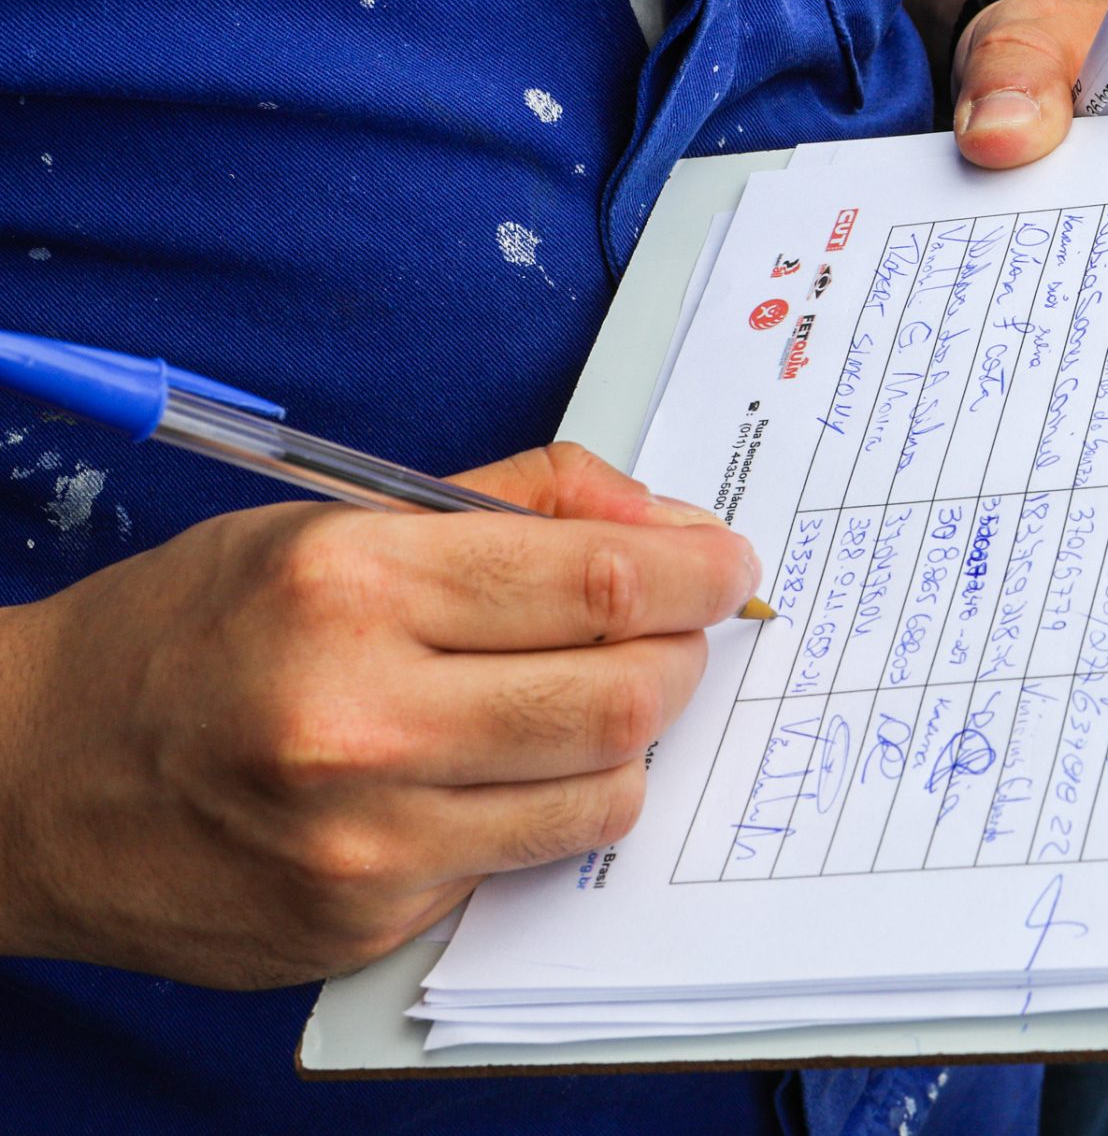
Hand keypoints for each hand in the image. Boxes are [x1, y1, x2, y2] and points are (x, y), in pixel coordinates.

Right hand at [0, 443, 758, 988]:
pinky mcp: (368, 918)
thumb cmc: (188, 632)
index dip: (695, 572)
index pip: (599, 583)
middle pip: (626, 695)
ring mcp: (366, 837)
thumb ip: (513, 504)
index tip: (724, 564)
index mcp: (350, 587)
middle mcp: (359, 717)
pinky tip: (506, 768)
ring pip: (603, 789)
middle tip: (678, 630)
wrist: (28, 782)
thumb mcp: (332, 520)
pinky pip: (528, 858)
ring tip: (591, 696)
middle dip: (682, 654)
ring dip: (632, 737)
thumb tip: (660, 521)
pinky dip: (553, 805)